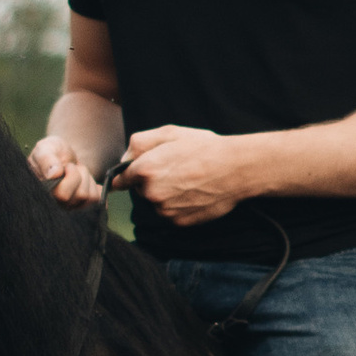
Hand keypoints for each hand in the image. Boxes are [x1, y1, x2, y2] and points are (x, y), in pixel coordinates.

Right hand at [27, 134, 108, 207]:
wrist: (61, 157)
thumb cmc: (50, 153)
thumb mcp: (44, 150)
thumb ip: (46, 160)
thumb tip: (54, 174)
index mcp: (44, 195)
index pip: (64, 195)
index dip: (71, 176)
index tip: (66, 166)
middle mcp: (57, 207)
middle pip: (82, 195)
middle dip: (81, 174)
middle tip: (72, 167)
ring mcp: (71, 210)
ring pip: (92, 198)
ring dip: (88, 180)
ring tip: (77, 174)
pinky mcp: (83, 209)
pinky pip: (100, 201)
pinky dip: (98, 187)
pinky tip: (87, 181)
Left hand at [114, 124, 254, 226]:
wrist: (235, 169)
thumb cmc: (204, 148)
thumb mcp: (170, 133)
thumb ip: (139, 143)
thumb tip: (125, 158)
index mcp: (145, 169)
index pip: (120, 179)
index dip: (128, 174)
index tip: (136, 172)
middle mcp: (151, 193)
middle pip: (140, 190)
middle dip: (151, 181)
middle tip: (175, 169)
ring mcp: (165, 210)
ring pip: (156, 203)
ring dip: (165, 194)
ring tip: (188, 180)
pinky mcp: (179, 222)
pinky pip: (171, 213)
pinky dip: (178, 205)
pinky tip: (194, 192)